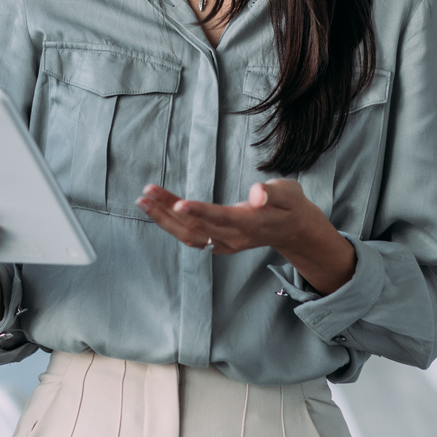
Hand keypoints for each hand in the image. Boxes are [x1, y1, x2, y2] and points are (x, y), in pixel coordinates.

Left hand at [138, 178, 357, 296]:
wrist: (293, 231)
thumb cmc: (290, 206)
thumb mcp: (290, 193)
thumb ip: (274, 192)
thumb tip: (257, 192)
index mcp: (252, 224)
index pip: (222, 218)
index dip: (200, 212)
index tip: (178, 204)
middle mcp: (235, 238)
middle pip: (197, 227)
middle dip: (168, 211)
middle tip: (146, 193)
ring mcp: (225, 244)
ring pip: (189, 234)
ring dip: (163, 219)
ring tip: (143, 199)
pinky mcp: (218, 244)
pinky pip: (191, 237)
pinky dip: (171, 225)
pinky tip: (156, 211)